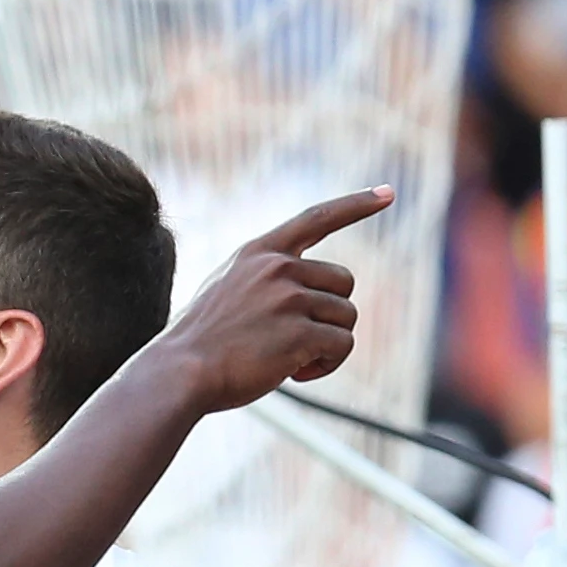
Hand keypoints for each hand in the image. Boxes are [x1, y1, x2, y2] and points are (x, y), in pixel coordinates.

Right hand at [152, 187, 382, 413]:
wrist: (180, 372)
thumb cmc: (200, 342)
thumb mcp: (226, 289)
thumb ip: (265, 279)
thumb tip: (311, 292)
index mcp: (259, 252)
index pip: (316, 218)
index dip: (355, 204)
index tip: (387, 193)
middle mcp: (277, 268)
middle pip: (344, 282)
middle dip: (331, 314)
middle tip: (300, 341)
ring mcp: (288, 298)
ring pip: (346, 317)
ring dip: (328, 344)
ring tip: (292, 360)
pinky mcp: (299, 333)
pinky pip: (341, 345)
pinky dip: (326, 365)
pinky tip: (294, 373)